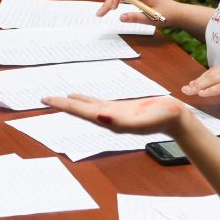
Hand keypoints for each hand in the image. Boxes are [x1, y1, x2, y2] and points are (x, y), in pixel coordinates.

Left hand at [44, 93, 186, 135]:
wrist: (175, 119)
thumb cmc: (163, 117)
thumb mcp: (144, 118)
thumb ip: (122, 120)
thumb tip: (100, 116)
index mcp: (112, 122)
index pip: (84, 113)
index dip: (66, 106)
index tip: (50, 101)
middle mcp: (109, 119)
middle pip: (81, 111)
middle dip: (63, 105)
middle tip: (44, 98)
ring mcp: (113, 114)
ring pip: (87, 107)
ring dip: (72, 104)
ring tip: (57, 99)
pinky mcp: (119, 109)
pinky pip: (96, 103)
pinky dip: (85, 100)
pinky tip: (78, 97)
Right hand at [97, 0, 175, 24]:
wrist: (178, 13)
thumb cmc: (167, 15)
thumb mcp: (152, 18)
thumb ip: (136, 17)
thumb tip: (120, 17)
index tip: (113, 9)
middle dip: (108, 1)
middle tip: (99, 14)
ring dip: (111, 2)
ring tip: (101, 12)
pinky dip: (117, 3)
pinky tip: (111, 8)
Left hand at [182, 63, 219, 105]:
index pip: (215, 71)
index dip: (202, 78)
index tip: (193, 85)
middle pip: (211, 74)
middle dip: (197, 81)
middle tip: (186, 89)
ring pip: (214, 79)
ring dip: (200, 86)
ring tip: (190, 92)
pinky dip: (210, 90)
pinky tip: (202, 94)